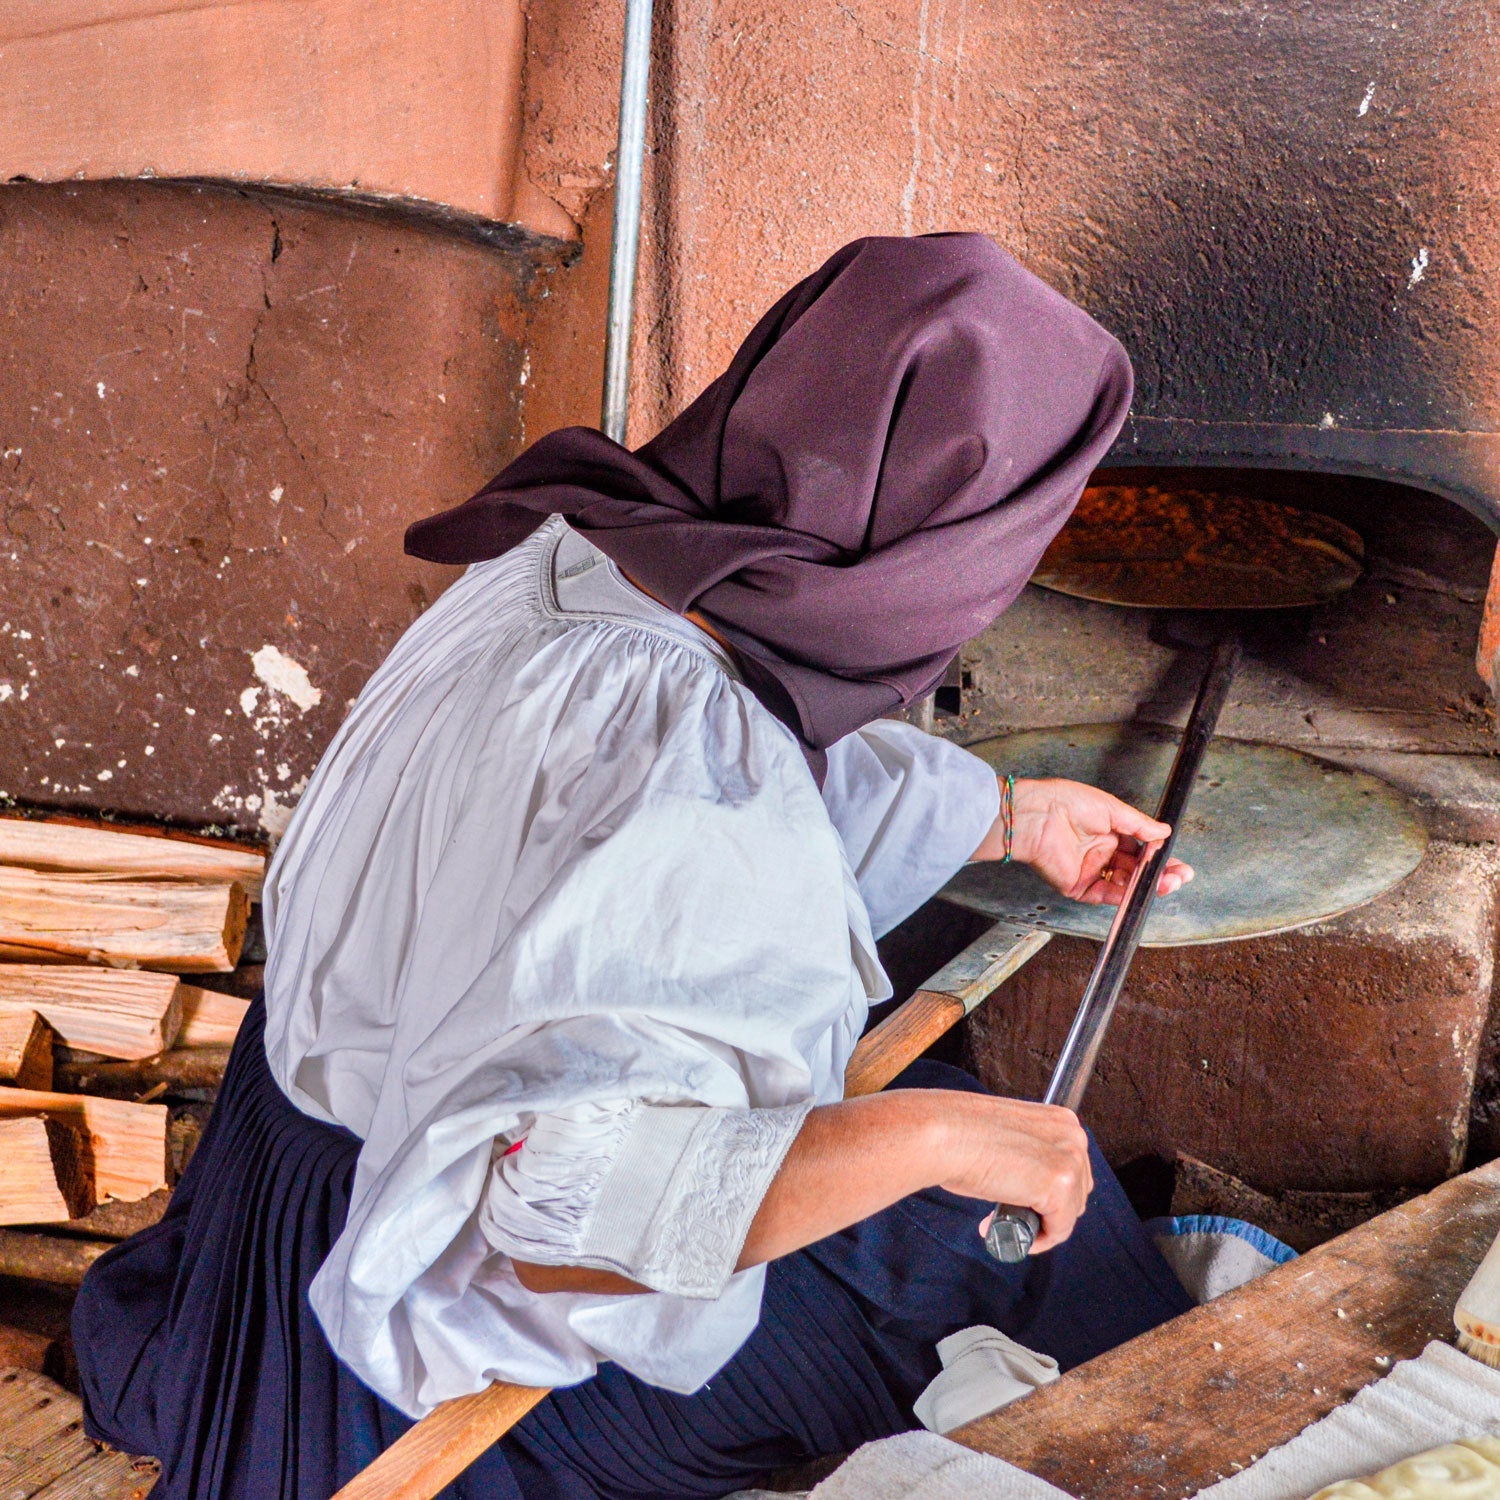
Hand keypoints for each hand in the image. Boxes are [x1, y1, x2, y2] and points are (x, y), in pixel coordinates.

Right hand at [933, 1092, 1093, 1253]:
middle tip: (1011, 1211)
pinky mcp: (1059, 1184)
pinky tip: (1013, 1234)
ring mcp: (1069, 1159)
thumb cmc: (958, 1133)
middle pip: (1077, 1191)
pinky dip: (1038, 1240)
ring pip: (1070, 1212)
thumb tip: (1029, 1181)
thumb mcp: (1006, 1136)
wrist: (941, 1133)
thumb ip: (1028, 1153)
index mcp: (1060, 1119)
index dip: (1048, 1191)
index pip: (1072, 1167)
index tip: (1022, 1201)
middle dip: (1048, 1209)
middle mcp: (1072, 1135)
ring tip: (1005, 1219)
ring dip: (1040, 1224)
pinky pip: (1059, 1229)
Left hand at [972, 776, 1193, 905]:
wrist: (1037, 814)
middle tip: (1179, 877)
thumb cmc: (1065, 802)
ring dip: (1145, 886)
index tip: (1178, 864)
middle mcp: (1099, 852)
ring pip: (1123, 884)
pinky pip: (1103, 893)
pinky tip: (1141, 892)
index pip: (1140, 850)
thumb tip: (1164, 831)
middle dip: (1158, 875)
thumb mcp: (1112, 809)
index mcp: (1107, 832)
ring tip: (1168, 883)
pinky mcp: (1076, 885)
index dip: (1159, 858)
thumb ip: (1139, 824)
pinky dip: (1123, 895)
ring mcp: (1088, 870)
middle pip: (1135, 870)